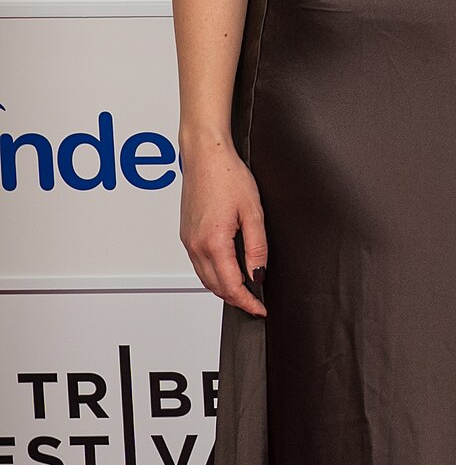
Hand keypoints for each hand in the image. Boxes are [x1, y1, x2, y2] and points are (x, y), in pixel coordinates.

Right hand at [180, 142, 267, 315]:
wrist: (205, 155)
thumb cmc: (228, 175)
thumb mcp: (253, 213)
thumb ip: (257, 248)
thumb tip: (258, 274)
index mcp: (213, 242)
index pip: (231, 285)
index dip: (248, 302)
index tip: (260, 309)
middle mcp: (195, 245)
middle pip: (215, 287)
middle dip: (236, 299)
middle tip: (255, 304)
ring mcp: (188, 240)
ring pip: (205, 278)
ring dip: (224, 289)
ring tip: (245, 291)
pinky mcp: (186, 234)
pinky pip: (199, 264)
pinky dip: (214, 275)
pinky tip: (228, 271)